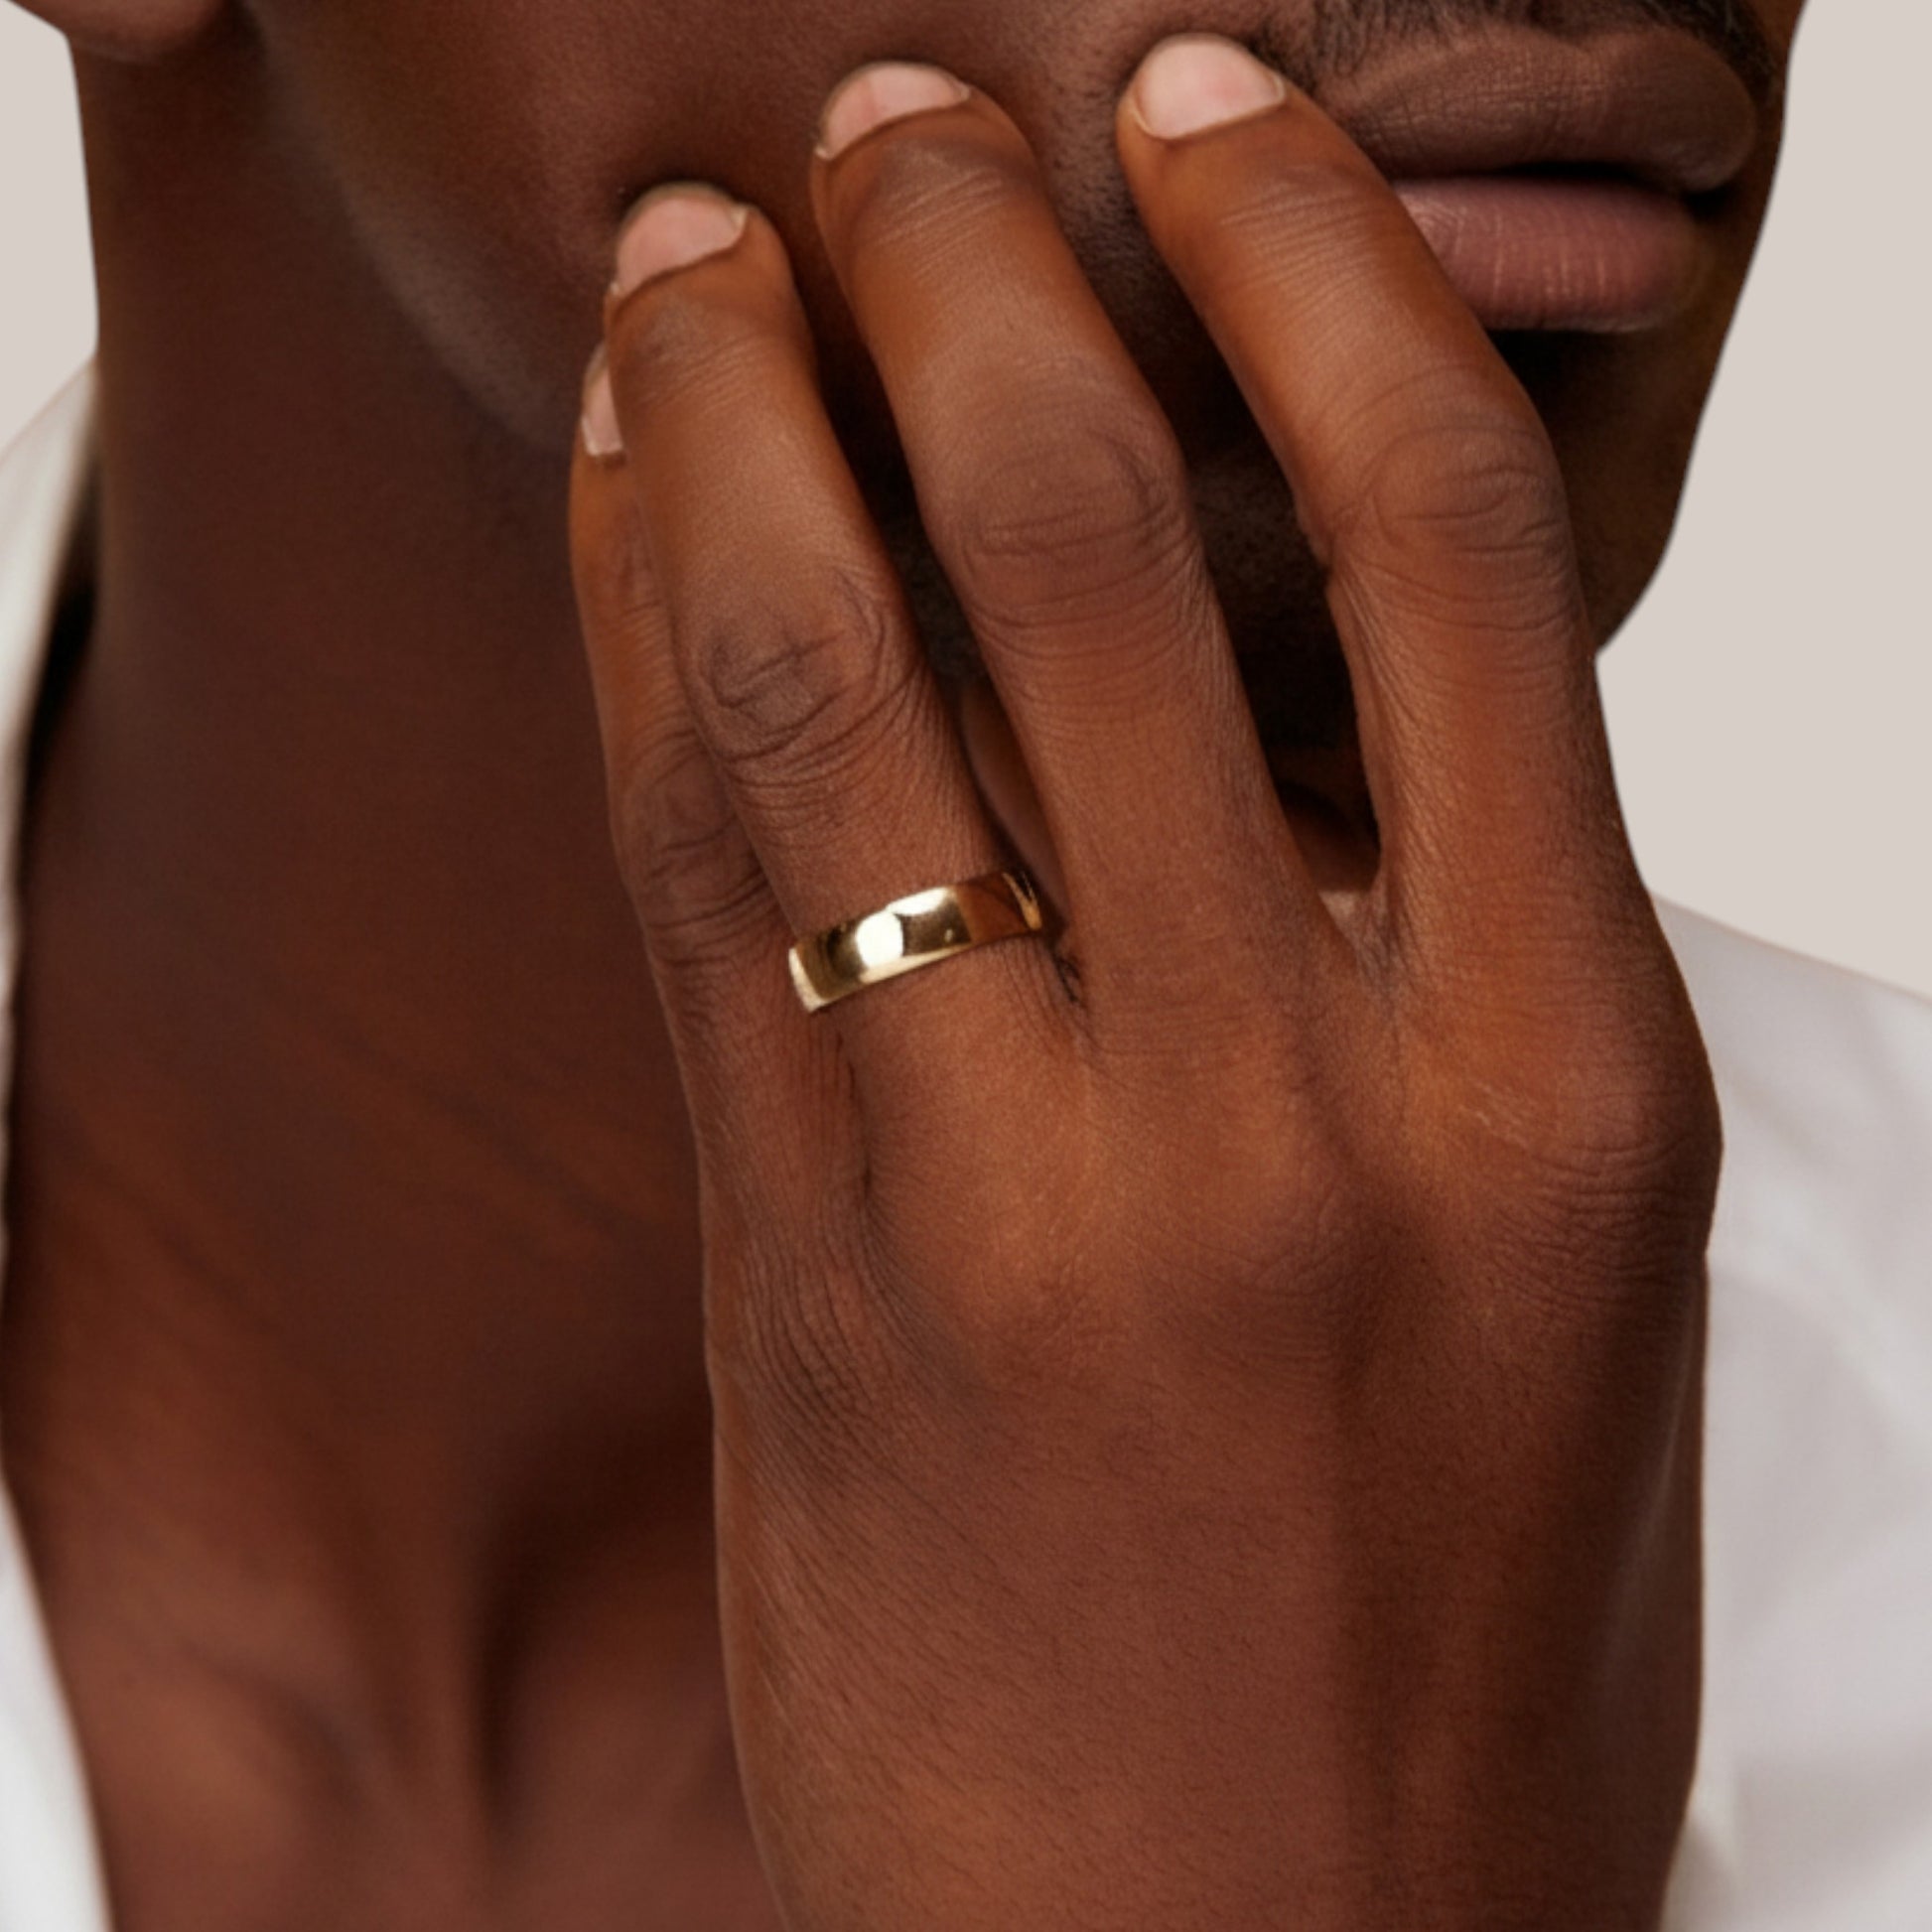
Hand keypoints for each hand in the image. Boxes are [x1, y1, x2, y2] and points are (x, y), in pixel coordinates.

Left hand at [569, 37, 1720, 1931]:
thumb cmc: (1444, 1651)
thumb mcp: (1558, 1283)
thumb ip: (1441, 973)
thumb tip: (1297, 680)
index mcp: (1557, 1097)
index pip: (1442, 540)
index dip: (1299, 266)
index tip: (1196, 125)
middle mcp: (1289, 1110)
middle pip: (1094, 536)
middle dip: (967, 267)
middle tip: (894, 125)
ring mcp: (1013, 1191)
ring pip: (839, 672)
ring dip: (748, 404)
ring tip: (707, 249)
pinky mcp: (795, 1270)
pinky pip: (697, 867)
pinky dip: (650, 638)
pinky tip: (633, 495)